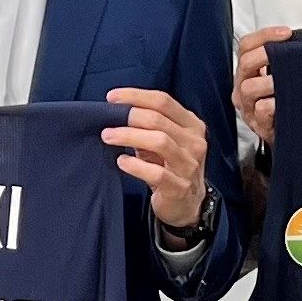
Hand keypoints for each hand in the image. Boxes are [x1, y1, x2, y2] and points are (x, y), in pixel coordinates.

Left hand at [105, 87, 213, 231]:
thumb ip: (148, 125)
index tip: (112, 98)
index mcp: (192, 125)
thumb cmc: (170, 166)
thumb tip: (116, 109)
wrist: (187, 204)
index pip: (163, 101)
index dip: (135, 96)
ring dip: (129, 136)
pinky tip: (121, 162)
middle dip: (129, 116)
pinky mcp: (180, 187)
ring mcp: (189, 165)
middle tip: (106, 120)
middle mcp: (194, 142)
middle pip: (159, 119)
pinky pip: (156, 173)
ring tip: (108, 136)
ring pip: (159, 141)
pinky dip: (136, 165)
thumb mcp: (165, 141)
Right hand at [234, 25, 291, 142]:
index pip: (247, 46)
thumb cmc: (288, 107)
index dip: (265, 36)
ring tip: (289, 80)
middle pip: (246, 62)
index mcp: (248, 74)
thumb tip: (300, 42)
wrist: (294, 139)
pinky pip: (261, 109)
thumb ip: (285, 61)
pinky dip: (275, 104)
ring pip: (248, 87)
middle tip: (288, 54)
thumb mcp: (284, 78)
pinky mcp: (258, 125)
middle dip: (267, 54)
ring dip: (270, 81)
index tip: (286, 33)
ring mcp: (249, 108)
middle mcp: (244, 89)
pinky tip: (288, 102)